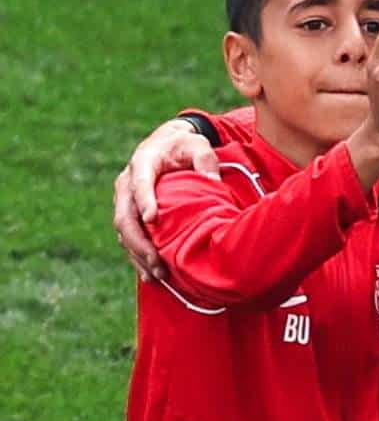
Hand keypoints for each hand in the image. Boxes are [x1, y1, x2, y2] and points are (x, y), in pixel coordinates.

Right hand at [113, 120, 219, 279]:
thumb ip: (205, 160)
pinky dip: (137, 258)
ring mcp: (125, 201)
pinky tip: (150, 276)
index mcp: (143, 163)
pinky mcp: (129, 215)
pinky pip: (128, 239)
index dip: (145, 200)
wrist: (167, 145)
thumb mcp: (198, 144)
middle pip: (125, 216)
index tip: (152, 218)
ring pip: (124, 233)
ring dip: (138, 256)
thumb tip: (213, 182)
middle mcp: (127, 183)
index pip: (140, 182)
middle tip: (157, 262)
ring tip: (157, 276)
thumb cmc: (185, 146)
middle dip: (140, 242)